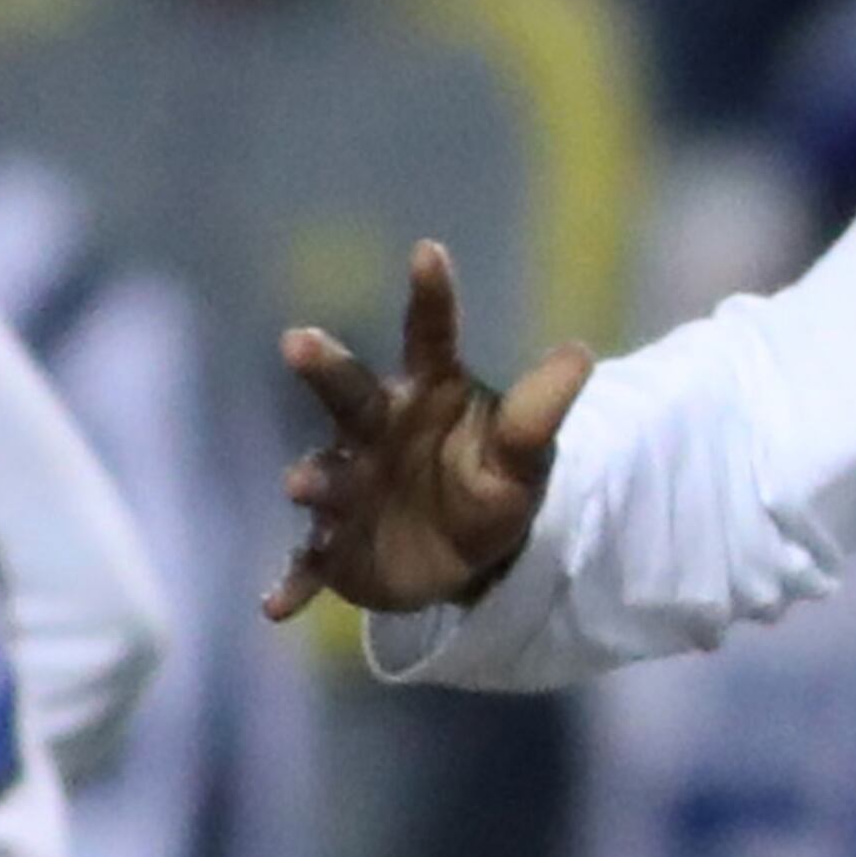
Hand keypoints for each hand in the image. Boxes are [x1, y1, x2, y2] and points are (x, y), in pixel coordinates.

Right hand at [268, 240, 593, 622]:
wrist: (468, 558)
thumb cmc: (491, 482)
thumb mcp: (526, 452)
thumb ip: (540, 408)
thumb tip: (579, 354)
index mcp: (428, 394)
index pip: (430, 337)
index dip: (431, 297)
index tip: (429, 250)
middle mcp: (376, 431)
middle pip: (349, 394)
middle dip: (325, 370)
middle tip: (299, 340)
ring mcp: (349, 488)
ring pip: (325, 476)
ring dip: (315, 479)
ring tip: (306, 484)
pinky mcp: (334, 549)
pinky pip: (309, 564)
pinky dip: (293, 582)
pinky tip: (276, 606)